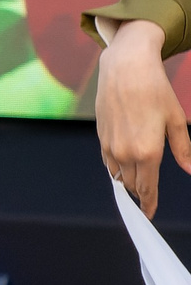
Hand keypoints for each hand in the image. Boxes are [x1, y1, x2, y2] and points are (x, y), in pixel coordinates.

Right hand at [96, 19, 189, 213]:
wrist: (125, 69)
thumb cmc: (154, 90)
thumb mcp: (176, 119)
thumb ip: (183, 149)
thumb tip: (189, 169)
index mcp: (148, 152)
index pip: (148, 188)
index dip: (150, 204)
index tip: (149, 215)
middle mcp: (126, 153)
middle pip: (132, 185)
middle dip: (140, 194)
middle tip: (146, 201)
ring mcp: (110, 146)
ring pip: (118, 175)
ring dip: (128, 181)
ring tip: (136, 183)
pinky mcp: (101, 138)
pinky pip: (109, 161)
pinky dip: (117, 167)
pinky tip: (125, 164)